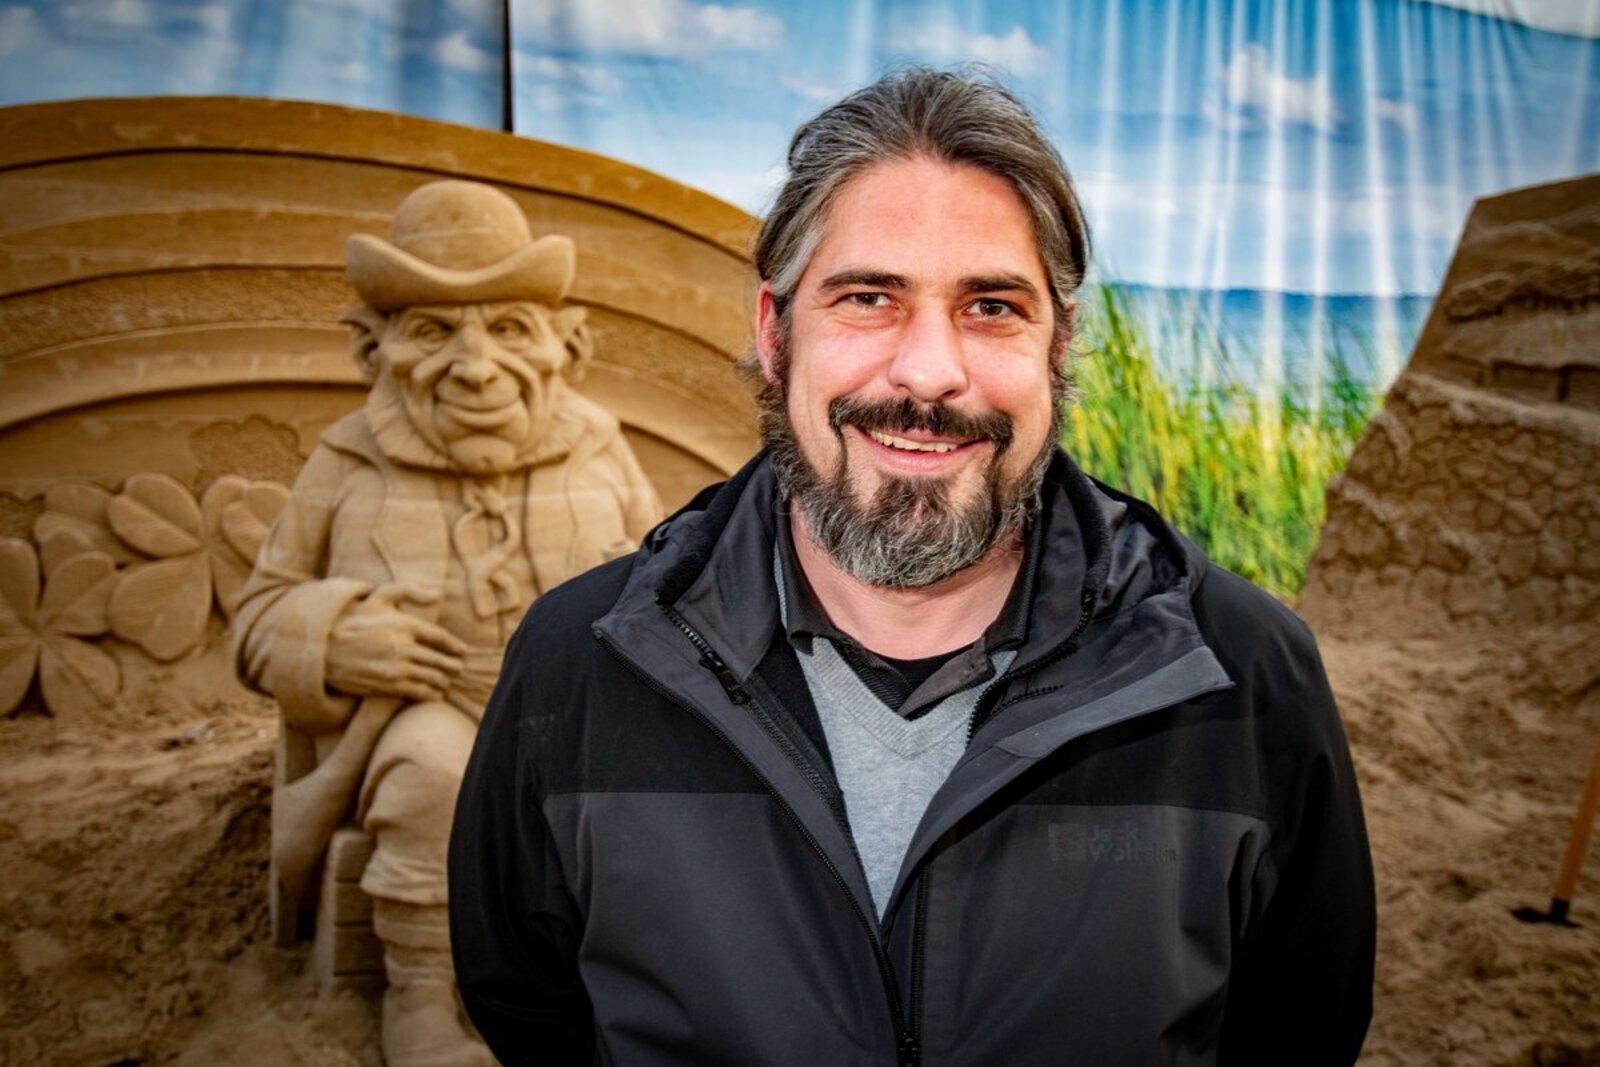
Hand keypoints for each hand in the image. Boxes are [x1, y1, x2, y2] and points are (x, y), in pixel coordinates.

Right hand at [325, 583, 468, 701]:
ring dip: (443, 680)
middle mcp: (403, 646)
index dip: (455, 646)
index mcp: (405, 624)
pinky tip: (436, 693)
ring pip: (431, 677)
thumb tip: (436, 595)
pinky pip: (418, 692)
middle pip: (440, 660)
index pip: (440, 637)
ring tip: (447, 681)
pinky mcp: (387, 685)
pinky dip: (431, 694)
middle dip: (453, 666)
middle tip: (459, 668)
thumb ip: (408, 590)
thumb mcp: (379, 596)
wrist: (322, 647)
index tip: (462, 650)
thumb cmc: (352, 618)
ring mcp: (396, 668)